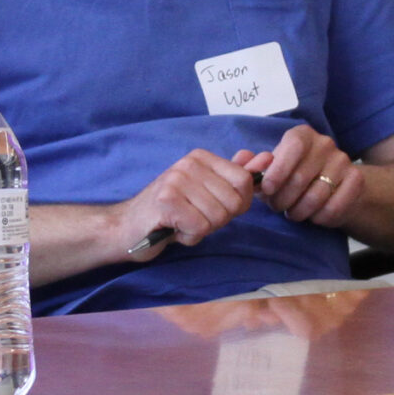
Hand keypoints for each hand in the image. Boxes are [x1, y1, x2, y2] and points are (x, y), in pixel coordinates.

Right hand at [116, 150, 259, 257]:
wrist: (127, 228)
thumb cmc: (171, 212)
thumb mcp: (206, 192)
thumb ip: (235, 176)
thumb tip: (266, 158)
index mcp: (200, 157)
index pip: (244, 181)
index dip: (237, 203)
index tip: (214, 207)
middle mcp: (188, 163)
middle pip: (233, 202)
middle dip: (218, 219)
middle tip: (193, 217)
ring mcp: (176, 180)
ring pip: (218, 217)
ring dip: (202, 229)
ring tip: (182, 222)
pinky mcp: (166, 201)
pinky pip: (200, 227)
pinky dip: (190, 236)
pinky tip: (174, 229)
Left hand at [237, 124, 362, 228]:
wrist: (334, 187)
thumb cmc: (294, 177)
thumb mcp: (272, 171)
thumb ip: (254, 167)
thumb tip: (243, 161)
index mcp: (301, 135)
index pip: (292, 147)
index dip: (278, 171)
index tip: (269, 191)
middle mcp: (325, 143)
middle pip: (300, 178)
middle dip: (283, 200)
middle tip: (279, 208)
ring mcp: (343, 160)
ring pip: (316, 197)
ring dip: (300, 212)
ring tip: (294, 213)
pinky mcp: (356, 180)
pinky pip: (334, 207)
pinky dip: (320, 218)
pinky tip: (314, 215)